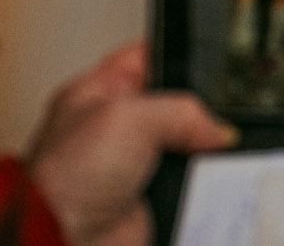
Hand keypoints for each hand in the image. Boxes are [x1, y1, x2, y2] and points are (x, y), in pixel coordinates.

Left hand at [25, 41, 234, 245]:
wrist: (66, 241)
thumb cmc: (66, 179)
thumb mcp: (128, 118)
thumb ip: (182, 110)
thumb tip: (218, 128)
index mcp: (99, 93)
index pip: (146, 56)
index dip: (177, 55)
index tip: (211, 60)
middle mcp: (117, 127)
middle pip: (176, 104)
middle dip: (198, 112)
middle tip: (208, 117)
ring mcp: (135, 164)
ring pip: (189, 146)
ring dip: (200, 152)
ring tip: (201, 153)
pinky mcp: (152, 196)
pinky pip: (190, 182)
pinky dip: (200, 183)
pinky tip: (199, 181)